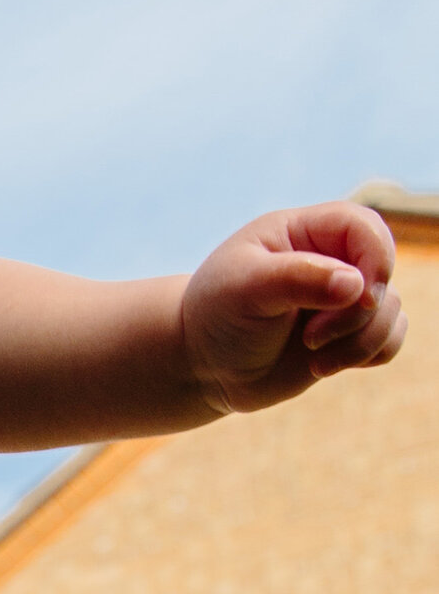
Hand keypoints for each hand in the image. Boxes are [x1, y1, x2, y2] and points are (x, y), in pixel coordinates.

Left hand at [181, 201, 401, 415]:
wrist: (202, 365)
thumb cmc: (217, 317)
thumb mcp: (245, 290)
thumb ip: (297, 278)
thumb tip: (356, 285)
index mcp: (304, 232)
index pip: (364, 227)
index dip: (376, 258)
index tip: (358, 297)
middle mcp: (330, 260)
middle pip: (382, 273)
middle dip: (359, 314)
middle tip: (312, 336)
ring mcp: (342, 298)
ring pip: (391, 311)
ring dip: (361, 341)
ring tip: (313, 354)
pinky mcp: (348, 334)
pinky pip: (389, 340)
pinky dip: (369, 356)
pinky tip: (324, 366)